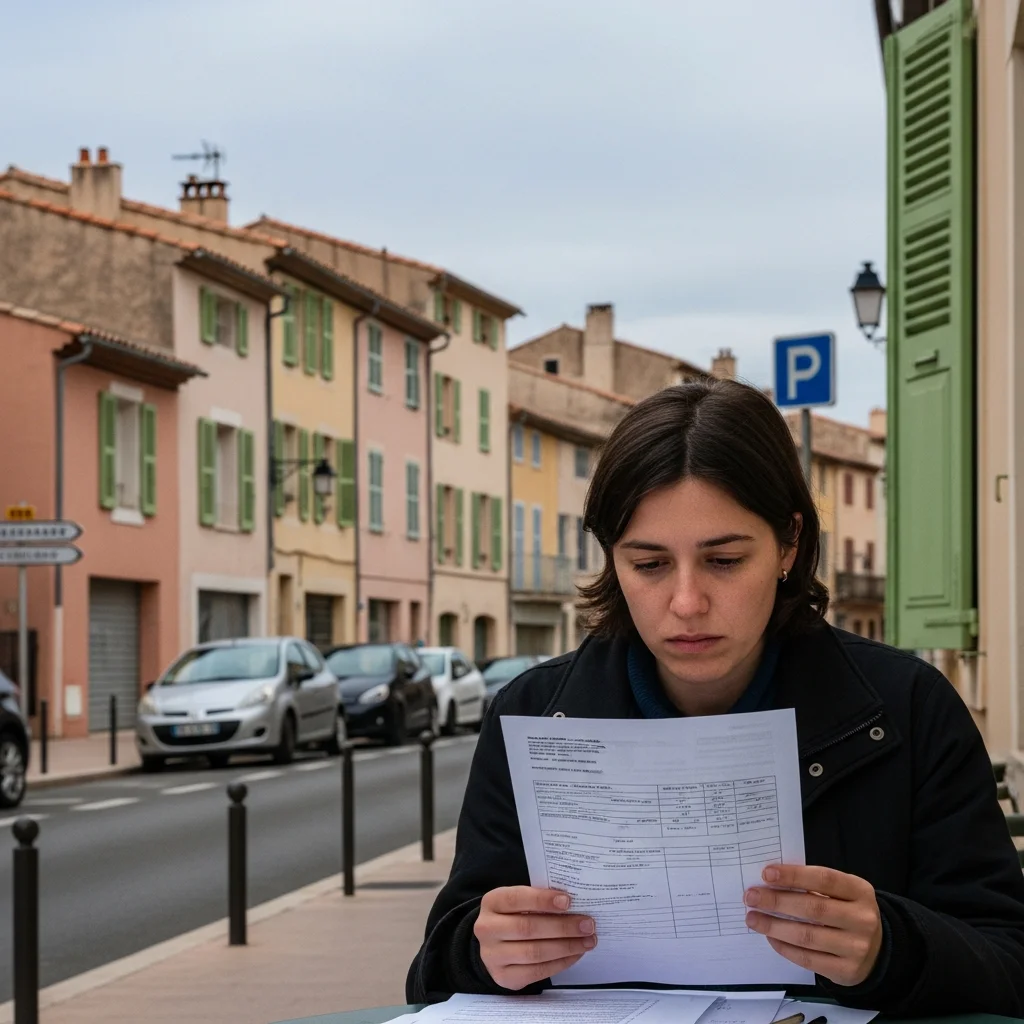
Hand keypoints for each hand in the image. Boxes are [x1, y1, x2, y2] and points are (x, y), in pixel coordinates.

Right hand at [474, 886, 596, 989]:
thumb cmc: (514, 916)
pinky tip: (575, 954)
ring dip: (566, 947)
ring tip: (587, 941)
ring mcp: (493, 956)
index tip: (568, 901)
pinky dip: (561, 962)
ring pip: (534, 952)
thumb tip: (573, 904)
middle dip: (562, 927)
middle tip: (587, 925)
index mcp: (492, 902)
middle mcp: (487, 929)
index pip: (517, 899)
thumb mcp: (518, 901)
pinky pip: (537, 972)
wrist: (493, 943)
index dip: (543, 900)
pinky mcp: (504, 977)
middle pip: (528, 928)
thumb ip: (539, 900)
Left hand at [744, 864, 882, 986]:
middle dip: (777, 901)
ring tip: (753, 919)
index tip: (766, 874)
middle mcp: (862, 919)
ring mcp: (856, 947)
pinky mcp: (847, 971)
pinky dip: (785, 948)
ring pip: (807, 936)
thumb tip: (771, 882)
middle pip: (813, 909)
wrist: (878, 950)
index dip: (794, 876)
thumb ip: (815, 886)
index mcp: (860, 891)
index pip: (824, 879)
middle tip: (751, 897)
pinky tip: (771, 938)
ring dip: (774, 926)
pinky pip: (808, 959)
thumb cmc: (848, 912)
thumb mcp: (842, 893)